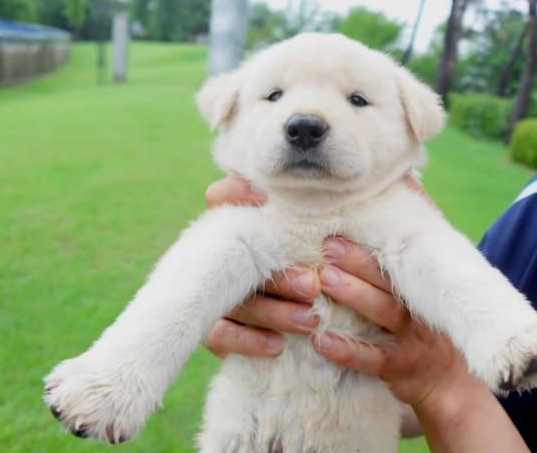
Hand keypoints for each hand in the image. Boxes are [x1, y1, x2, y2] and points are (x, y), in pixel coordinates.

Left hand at [202, 174, 528, 450]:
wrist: (452, 384)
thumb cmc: (427, 320)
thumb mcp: (430, 280)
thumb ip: (416, 236)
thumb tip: (404, 180)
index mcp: (426, 279)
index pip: (406, 249)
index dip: (383, 228)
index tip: (353, 206)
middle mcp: (423, 304)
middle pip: (392, 277)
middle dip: (360, 259)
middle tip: (328, 242)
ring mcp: (414, 337)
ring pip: (383, 313)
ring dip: (353, 295)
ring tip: (321, 279)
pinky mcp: (400, 369)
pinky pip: (372, 360)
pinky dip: (348, 351)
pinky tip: (321, 340)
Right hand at [203, 175, 319, 357]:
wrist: (317, 316)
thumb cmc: (321, 254)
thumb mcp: (324, 230)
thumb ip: (315, 210)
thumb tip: (308, 192)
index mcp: (238, 218)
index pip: (221, 196)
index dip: (239, 195)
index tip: (268, 205)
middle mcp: (218, 252)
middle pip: (237, 260)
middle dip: (280, 275)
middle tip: (314, 285)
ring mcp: (212, 291)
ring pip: (233, 301)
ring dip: (273, 312)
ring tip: (310, 319)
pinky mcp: (214, 328)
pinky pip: (220, 334)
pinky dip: (248, 340)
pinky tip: (277, 345)